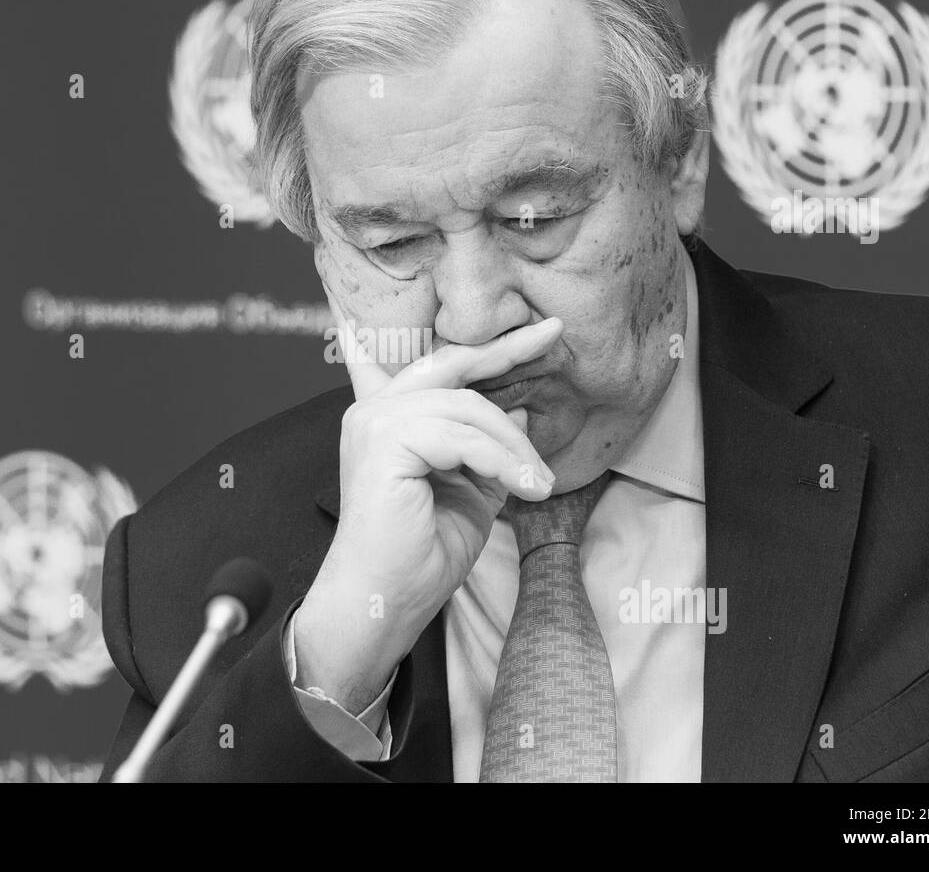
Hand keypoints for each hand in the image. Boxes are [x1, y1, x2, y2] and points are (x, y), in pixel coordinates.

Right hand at [293, 288, 561, 711]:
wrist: (386, 600)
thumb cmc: (421, 555)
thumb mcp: (471, 494)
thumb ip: (488, 452)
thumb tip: (520, 414)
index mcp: (388, 420)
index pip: (434, 365)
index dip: (479, 344)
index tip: (530, 326)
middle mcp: (375, 411)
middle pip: (452, 364)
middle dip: (507, 348)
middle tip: (553, 334)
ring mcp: (375, 422)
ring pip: (469, 409)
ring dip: (514, 449)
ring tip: (540, 485)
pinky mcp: (384, 441)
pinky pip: (464, 438)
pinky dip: (501, 464)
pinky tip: (524, 489)